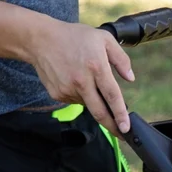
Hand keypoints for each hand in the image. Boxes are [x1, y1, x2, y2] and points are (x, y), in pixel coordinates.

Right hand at [23, 19, 134, 133]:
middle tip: (122, 134)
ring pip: (88, 104)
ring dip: (93, 100)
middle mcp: (82, 81)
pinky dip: (80, 95)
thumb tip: (131, 78)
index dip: (120, 115)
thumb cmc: (74, 37)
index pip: (112, 96)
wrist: (41, 39)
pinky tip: (74, 79)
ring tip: (86, 78)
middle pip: (99, 112)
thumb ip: (121, 59)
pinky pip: (75, 101)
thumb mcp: (103, 39)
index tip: (126, 128)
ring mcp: (68, 89)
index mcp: (96, 67)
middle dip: (112, 127)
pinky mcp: (58, 94)